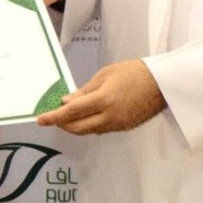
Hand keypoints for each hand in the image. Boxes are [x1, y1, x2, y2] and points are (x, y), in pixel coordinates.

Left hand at [37, 59, 164, 134]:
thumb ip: (85, 91)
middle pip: (78, 128)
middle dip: (63, 125)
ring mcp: (117, 126)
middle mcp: (109, 117)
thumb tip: (67, 102)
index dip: (54, 117)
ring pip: (89, 131)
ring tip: (67, 115)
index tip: (40, 120)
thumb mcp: (105, 75)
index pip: (72, 113)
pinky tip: (86, 116)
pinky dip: (89, 124)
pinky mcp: (124, 129)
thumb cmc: (133, 72)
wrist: (162, 84)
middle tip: (52, 117)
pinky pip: (101, 129)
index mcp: (103, 101)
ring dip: (76, 126)